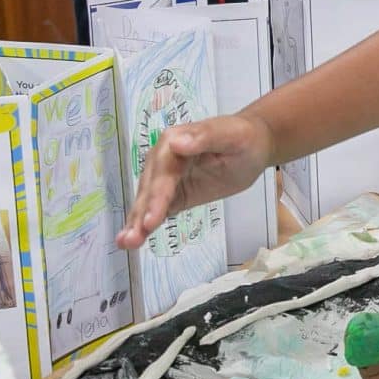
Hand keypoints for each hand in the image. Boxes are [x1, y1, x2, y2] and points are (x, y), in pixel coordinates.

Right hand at [121, 114, 274, 247]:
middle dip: (140, 215)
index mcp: (173, 142)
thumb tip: (177, 144)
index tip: (150, 220)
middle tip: (130, 240)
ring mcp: (166, 179)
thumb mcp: (229, 135)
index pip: (163, 173)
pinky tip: (133, 240)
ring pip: (149, 202)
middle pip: (150, 190)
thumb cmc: (242, 137)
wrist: (252, 145)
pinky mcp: (174, 194)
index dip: (156, 197)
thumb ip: (204, 138)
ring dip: (136, 223)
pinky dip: (145, 225)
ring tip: (126, 243)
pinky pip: (158, 210)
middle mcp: (162, 160)